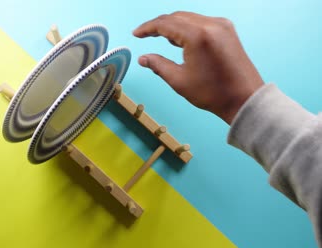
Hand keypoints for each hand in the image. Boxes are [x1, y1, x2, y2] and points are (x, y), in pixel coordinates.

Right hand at [133, 12, 263, 123]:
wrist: (244, 98)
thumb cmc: (213, 93)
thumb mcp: (179, 80)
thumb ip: (158, 65)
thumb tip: (143, 59)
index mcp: (198, 36)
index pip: (165, 23)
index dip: (148, 28)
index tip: (136, 34)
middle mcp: (211, 25)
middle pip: (177, 17)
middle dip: (159, 25)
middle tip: (145, 35)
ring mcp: (222, 26)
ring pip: (189, 18)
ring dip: (173, 25)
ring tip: (160, 39)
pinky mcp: (227, 30)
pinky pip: (201, 22)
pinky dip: (187, 27)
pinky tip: (180, 39)